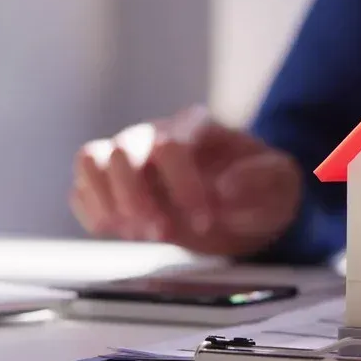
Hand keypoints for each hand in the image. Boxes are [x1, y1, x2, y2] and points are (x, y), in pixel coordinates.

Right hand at [70, 105, 301, 256]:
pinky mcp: (110, 185)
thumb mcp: (280, 183)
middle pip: (124, 149)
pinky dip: (92, 213)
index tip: (205, 220)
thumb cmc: (262, 189)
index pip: (173, 145)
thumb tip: (224, 190)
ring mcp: (128, 158)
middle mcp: (155, 135)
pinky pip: (81, 190)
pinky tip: (119, 232)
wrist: (246, 206)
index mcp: (196, 127)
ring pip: (91, 160)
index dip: (183, 185)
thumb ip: (260, 180)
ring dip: (106, 201)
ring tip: (132, 233)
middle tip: (161, 234)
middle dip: (137, 196)